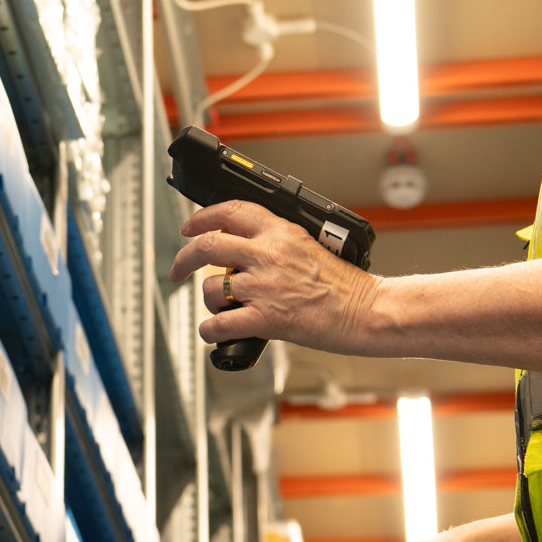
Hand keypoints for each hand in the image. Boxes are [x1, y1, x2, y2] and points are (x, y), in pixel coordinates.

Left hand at [169, 200, 379, 353]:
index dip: (202, 217)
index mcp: (280, 231)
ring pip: (211, 287)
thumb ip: (277, 240)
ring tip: (221, 307)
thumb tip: (245, 244)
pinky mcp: (266, 318)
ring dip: (209, 299)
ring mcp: (264, 286)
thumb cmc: (344, 283)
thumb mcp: (309, 244)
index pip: (230, 211)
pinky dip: (210, 329)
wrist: (363, 309)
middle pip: (207, 246)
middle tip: (177, 268)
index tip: (190, 227)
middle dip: (184, 258)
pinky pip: (219, 323)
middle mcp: (268, 254)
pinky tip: (216, 330)